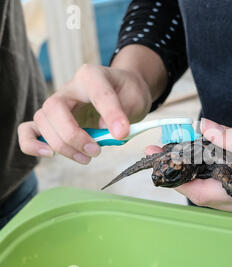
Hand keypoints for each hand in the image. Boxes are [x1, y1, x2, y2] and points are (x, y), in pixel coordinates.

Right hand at [18, 64, 151, 163]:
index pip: (97, 93)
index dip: (110, 114)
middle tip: (96, 151)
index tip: (122, 133)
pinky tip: (49, 154)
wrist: (122, 92)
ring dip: (62, 145)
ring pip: (42, 122)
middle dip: (73, 135)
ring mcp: (56, 104)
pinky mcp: (51, 121)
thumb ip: (124, 111)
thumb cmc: (127, 94)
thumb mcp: (135, 98)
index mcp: (91, 76)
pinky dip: (32, 144)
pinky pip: (28, 130)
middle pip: (55, 109)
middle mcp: (68, 89)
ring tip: (87, 158)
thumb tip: (105, 129)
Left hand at [146, 119, 231, 223]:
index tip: (159, 154)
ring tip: (190, 153)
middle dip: (185, 177)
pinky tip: (222, 163)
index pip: (204, 191)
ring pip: (223, 202)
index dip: (178, 175)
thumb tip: (207, 130)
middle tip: (170, 150)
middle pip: (209, 199)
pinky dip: (223, 183)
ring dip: (203, 180)